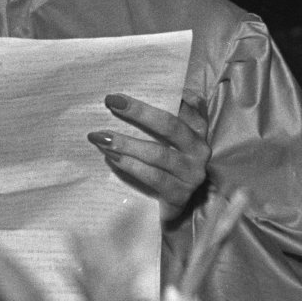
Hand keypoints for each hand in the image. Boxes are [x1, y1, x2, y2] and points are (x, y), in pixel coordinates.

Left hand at [90, 94, 210, 219]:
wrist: (177, 207)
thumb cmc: (170, 167)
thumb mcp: (172, 141)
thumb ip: (169, 116)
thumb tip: (161, 93)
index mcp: (198, 132)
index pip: (177, 109)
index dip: (149, 102)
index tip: (119, 95)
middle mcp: (199, 152)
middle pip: (169, 127)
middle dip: (139, 113)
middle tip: (109, 102)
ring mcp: (192, 175)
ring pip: (158, 155)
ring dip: (127, 144)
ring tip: (102, 137)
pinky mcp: (180, 195)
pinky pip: (153, 178)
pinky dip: (131, 167)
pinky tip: (112, 158)